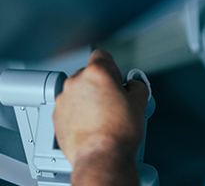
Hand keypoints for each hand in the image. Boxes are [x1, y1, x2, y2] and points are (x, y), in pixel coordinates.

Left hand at [53, 50, 147, 184]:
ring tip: (102, 117)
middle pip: (89, 74)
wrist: (102, 156)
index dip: (112, 67)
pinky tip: (92, 125)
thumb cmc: (119, 132)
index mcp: (97, 73)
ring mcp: (64, 99)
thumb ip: (137, 86)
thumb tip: (134, 84)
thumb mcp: (140, 103)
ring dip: (88, 99)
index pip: (102, 55)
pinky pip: (69, 107)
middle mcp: (76, 82)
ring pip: (78, 91)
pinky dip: (78, 113)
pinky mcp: (57, 115)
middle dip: (100, 85)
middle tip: (113, 102)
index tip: (116, 79)